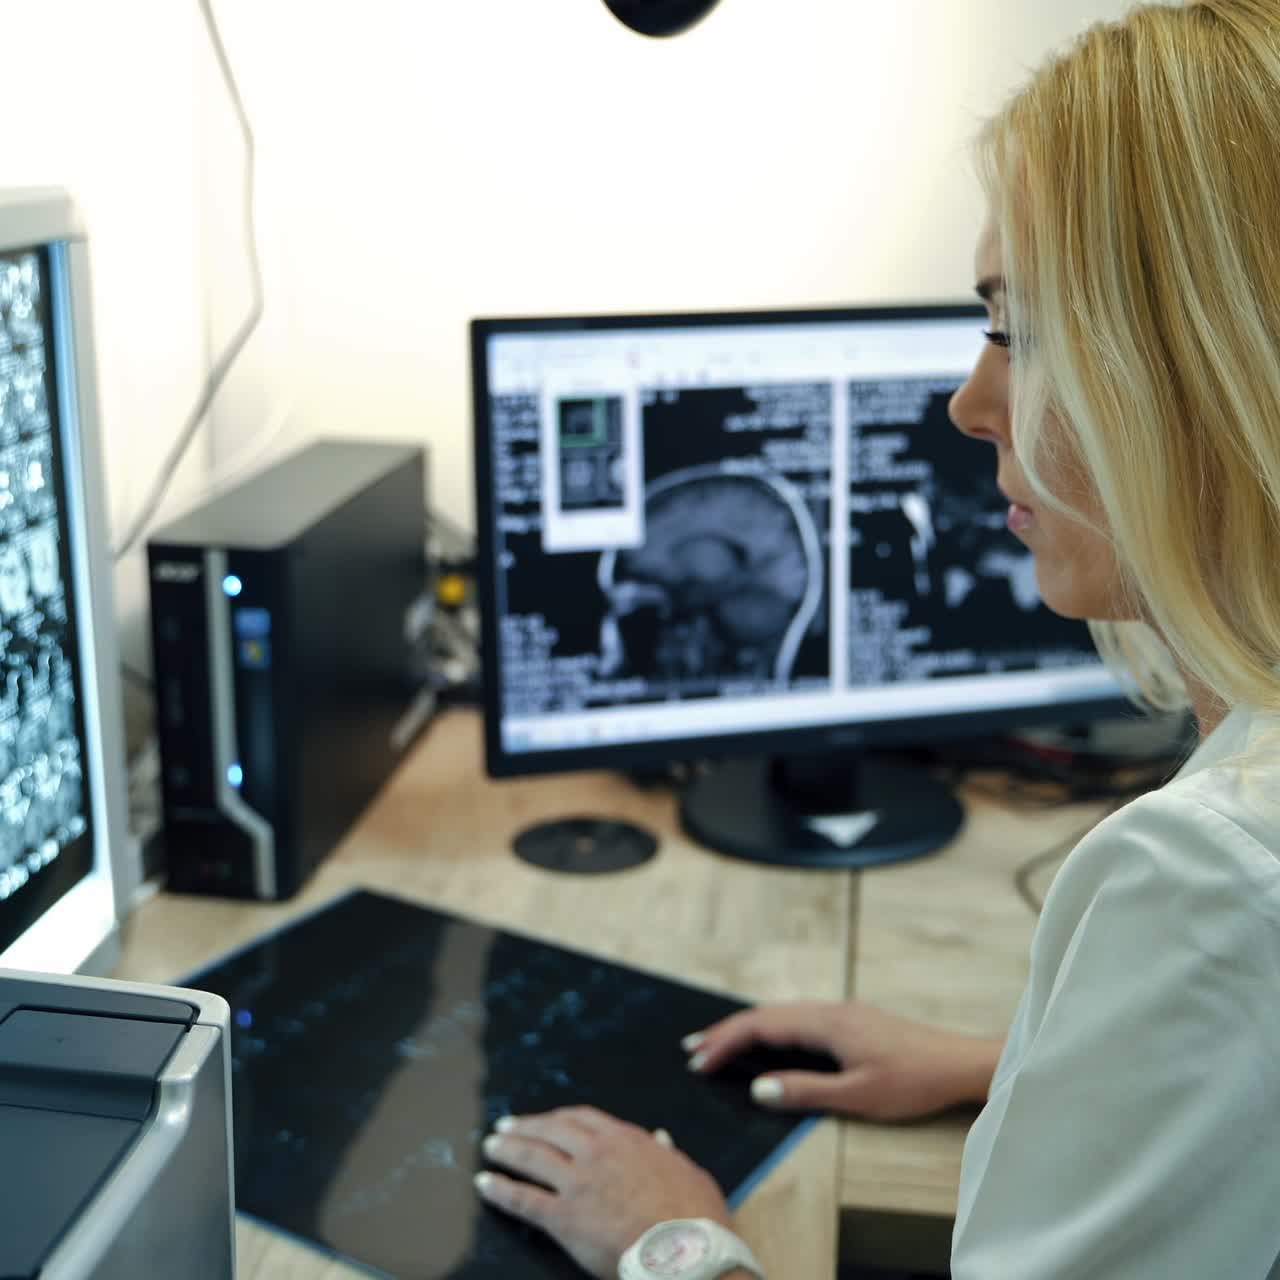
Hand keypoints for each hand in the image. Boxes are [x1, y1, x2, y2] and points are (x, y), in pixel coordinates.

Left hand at [474, 1105, 733, 1277]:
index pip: (582, 1118)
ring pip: (532, 1157)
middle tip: (506, 1126)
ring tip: (490, 1146)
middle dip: (526, 1126)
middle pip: (551, 1131)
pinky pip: (523, 1198)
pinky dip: (500, 1189)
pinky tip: (485, 1184)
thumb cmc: (694, 1213)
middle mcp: (595, 1153)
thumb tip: (661, 1139)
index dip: (558, 1117)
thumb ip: (667, 1152)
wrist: (684, 1248)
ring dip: (508, 1149)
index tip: (547, 1119)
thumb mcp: (686, 1169)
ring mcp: (577, 1183)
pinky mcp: (564, 1216)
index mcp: (625, 1139)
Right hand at [684, 1000, 1001, 1121]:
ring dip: (747, 1029)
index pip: (762, 1026)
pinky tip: (766, 1043)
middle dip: (726, 1031)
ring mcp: (841, 1013)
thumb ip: (805, 1091)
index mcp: (825, 1023)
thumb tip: (757, 1088)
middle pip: (766, 1014)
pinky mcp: (852, 1021)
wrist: (959, 1063)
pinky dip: (770, 1030)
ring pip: (781, 1014)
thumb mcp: (857, 1096)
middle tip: (692, 1050)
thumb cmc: (912, 1082)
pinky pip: (797, 1019)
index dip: (725, 1041)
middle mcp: (829, 1010)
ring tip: (717, 1046)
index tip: (697, 1061)